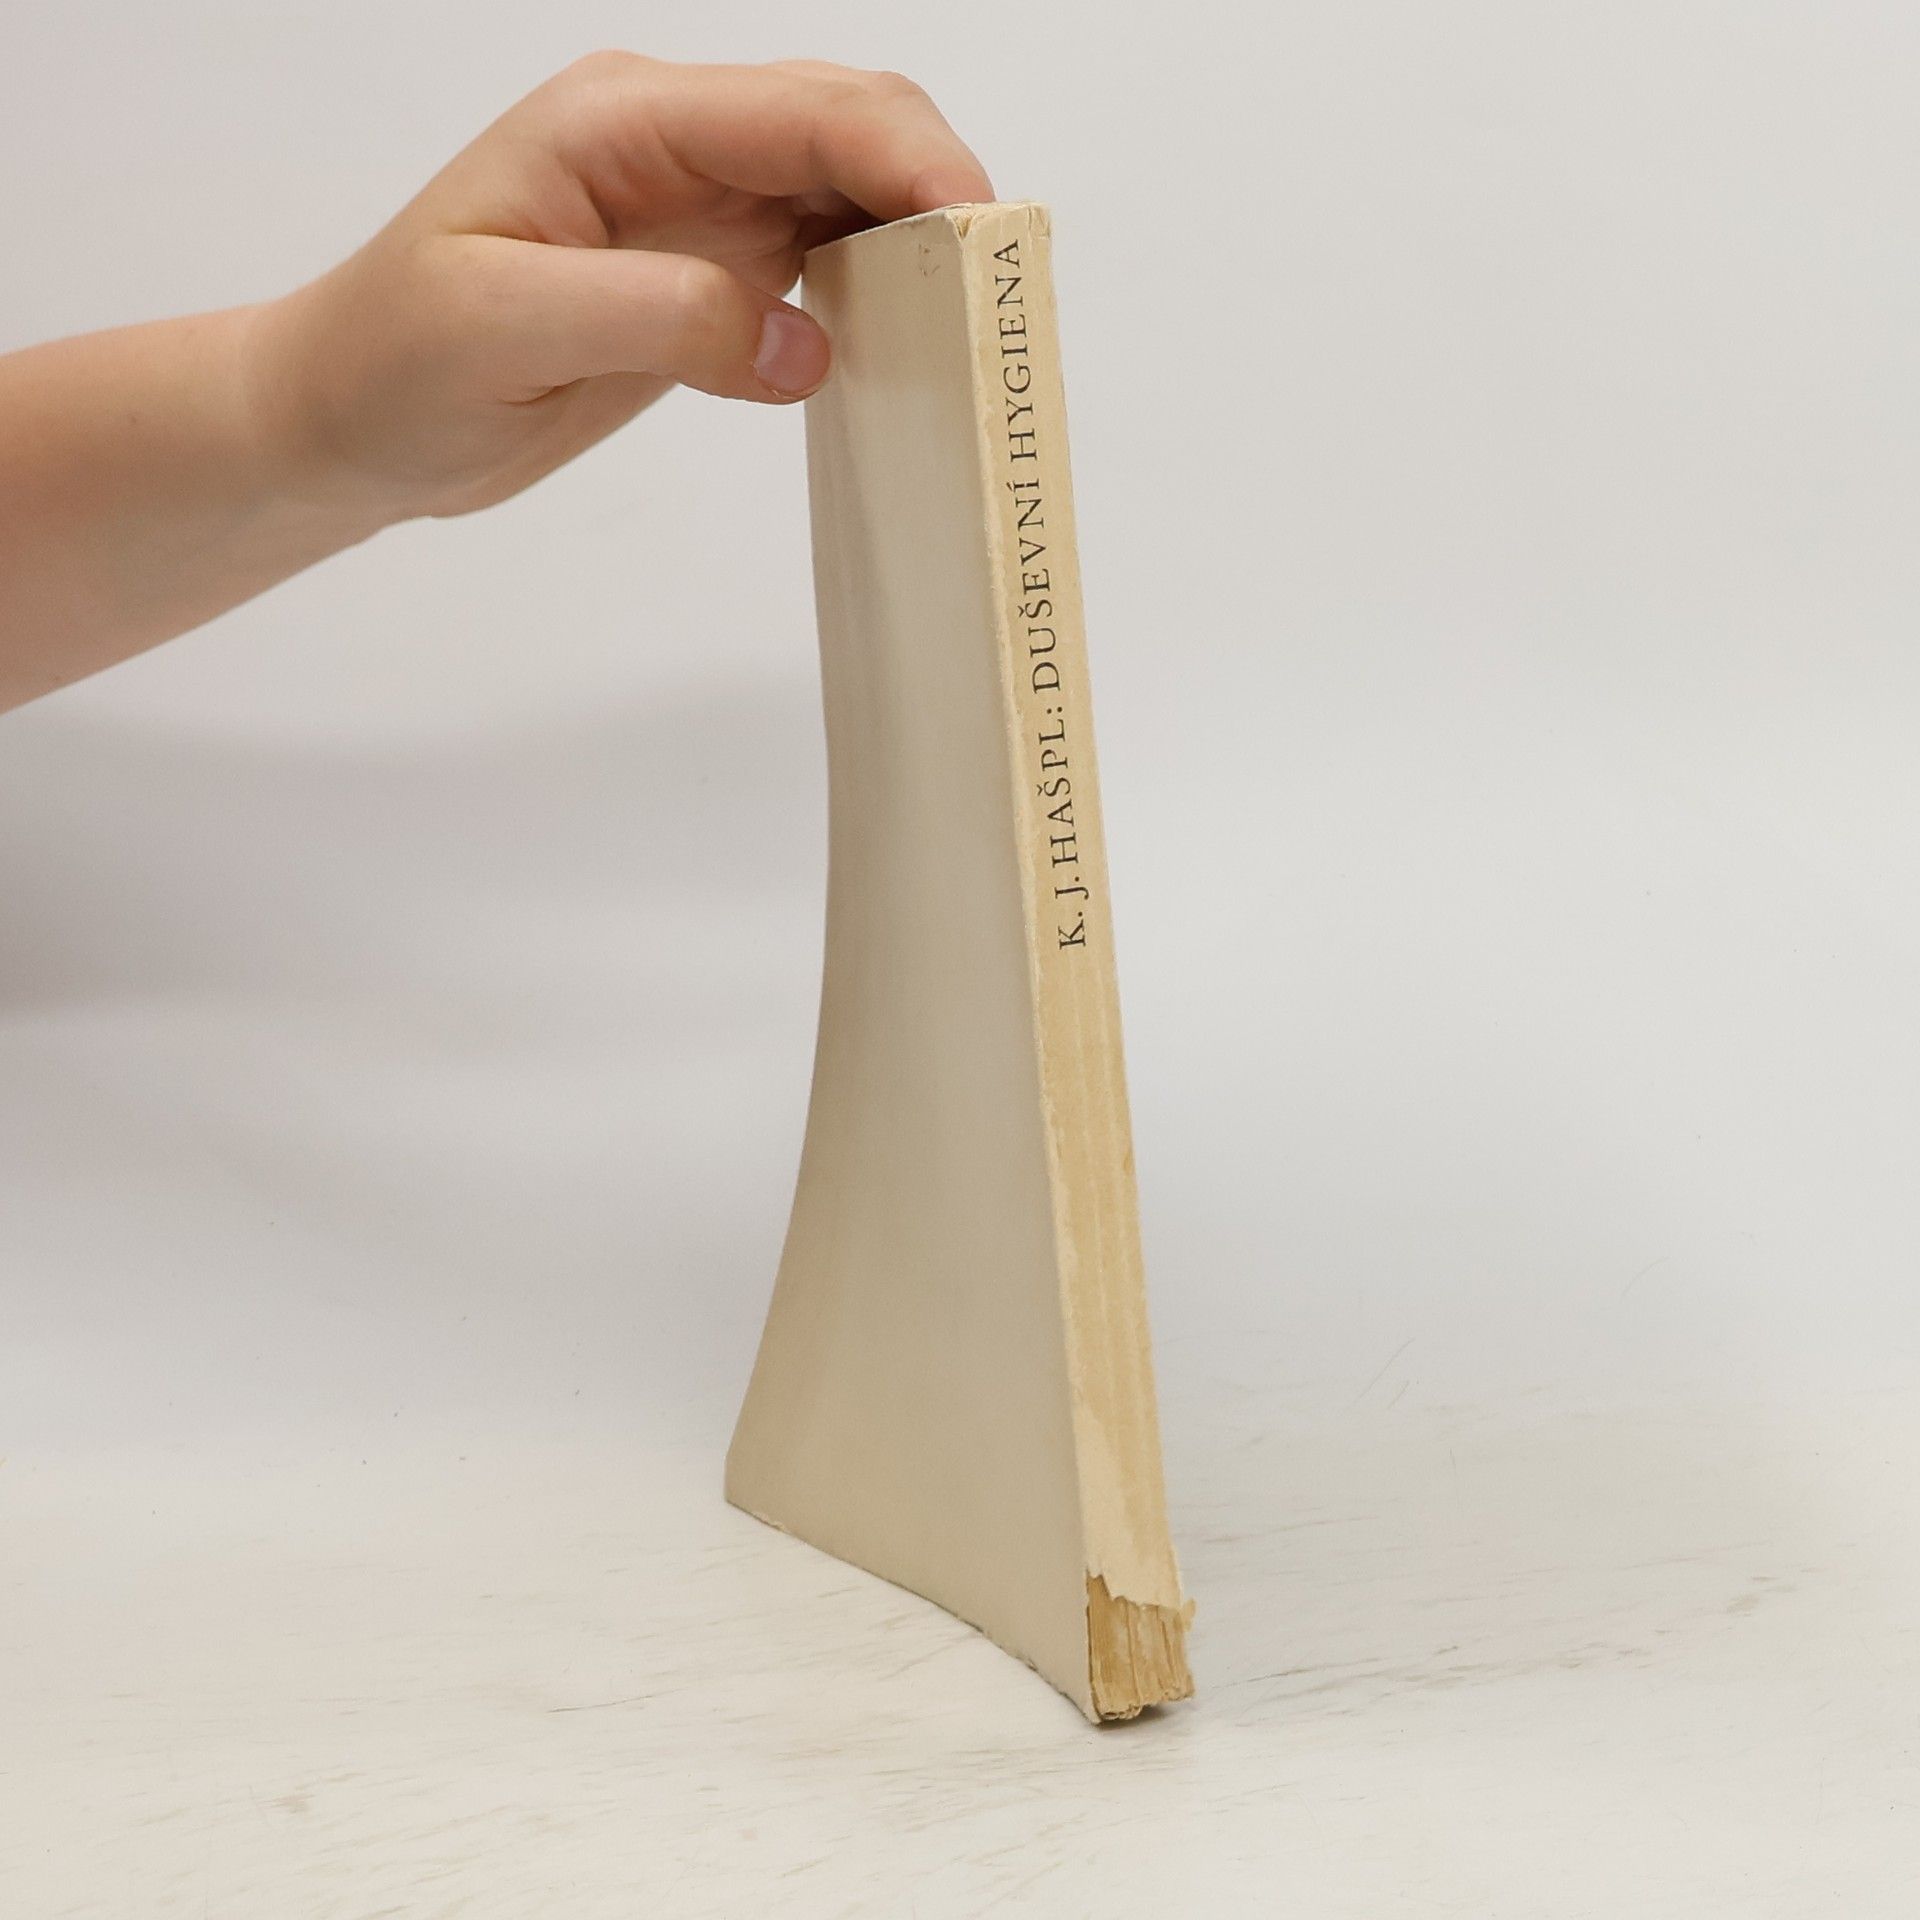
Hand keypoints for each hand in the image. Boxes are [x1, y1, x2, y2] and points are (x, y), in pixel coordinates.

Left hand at [255, 54, 992, 523]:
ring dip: (920, 246)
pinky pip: (823, 264)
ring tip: (973, 328)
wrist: (352, 420)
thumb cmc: (394, 363)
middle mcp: (674, 145)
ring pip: (850, 194)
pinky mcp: (708, 278)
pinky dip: (879, 296)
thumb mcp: (504, 330)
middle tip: (998, 300)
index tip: (982, 243)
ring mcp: (698, 209)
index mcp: (624, 123)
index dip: (911, 163)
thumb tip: (804, 347)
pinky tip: (904, 347)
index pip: (806, 112)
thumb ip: (661, 319)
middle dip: (939, 194)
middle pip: (850, 129)